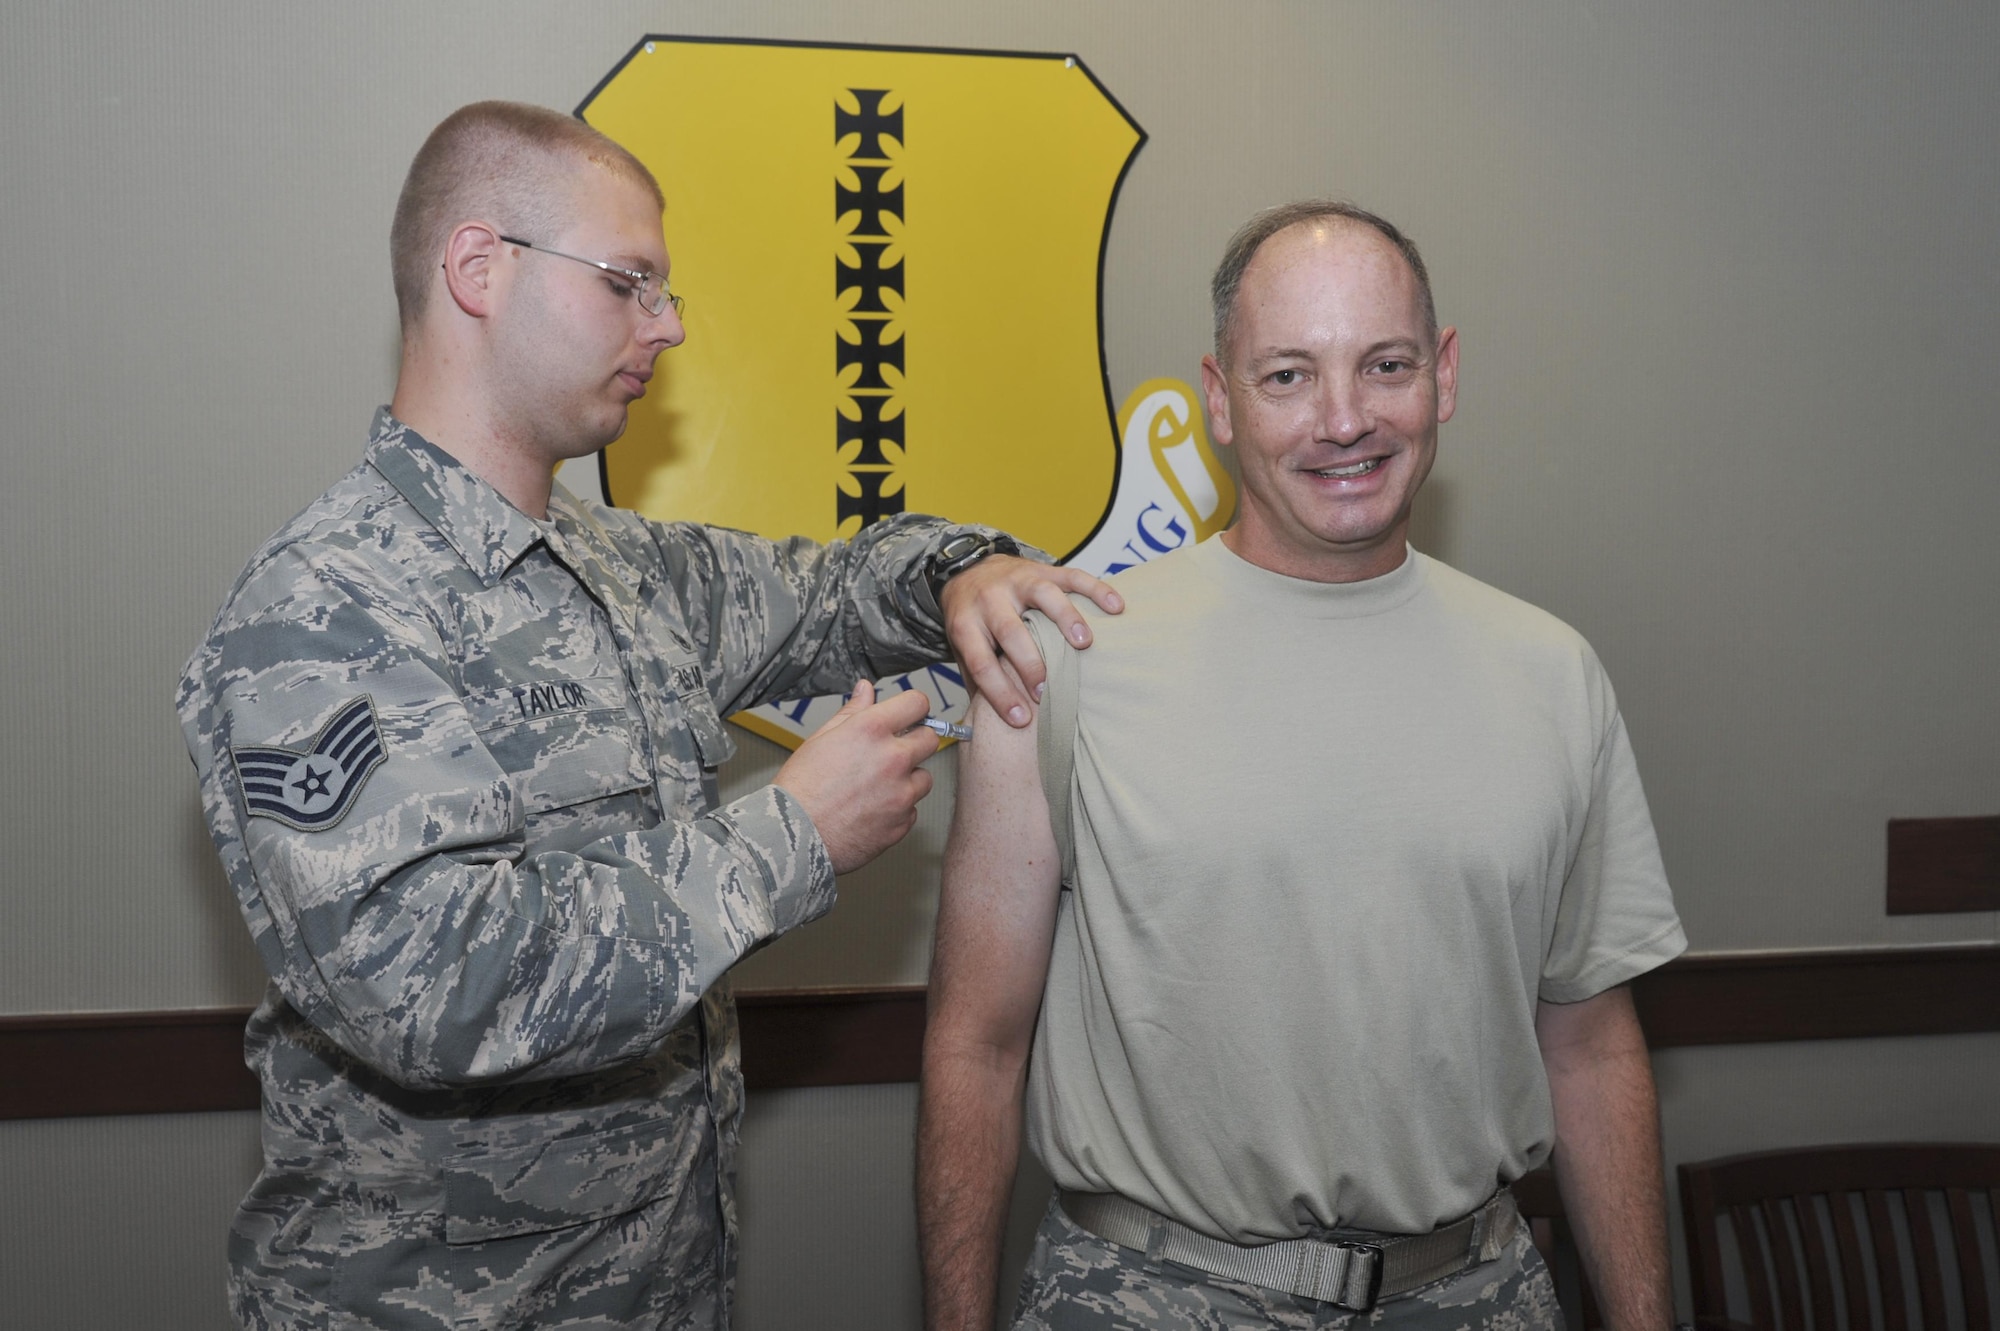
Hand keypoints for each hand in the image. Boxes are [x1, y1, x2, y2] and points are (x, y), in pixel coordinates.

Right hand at [775, 680, 941, 873]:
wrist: (793, 837)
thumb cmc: (800, 790)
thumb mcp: (821, 739)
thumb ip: (851, 712)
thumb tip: (866, 690)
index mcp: (871, 731)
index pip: (917, 703)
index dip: (912, 707)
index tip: (909, 715)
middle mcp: (893, 759)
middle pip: (930, 739)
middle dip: (914, 742)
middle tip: (892, 753)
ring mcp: (901, 793)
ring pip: (924, 778)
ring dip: (907, 779)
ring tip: (876, 787)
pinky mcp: (902, 823)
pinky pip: (912, 810)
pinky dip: (898, 809)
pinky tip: (872, 809)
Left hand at [939, 556, 1122, 727]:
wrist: (969, 570)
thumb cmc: (972, 620)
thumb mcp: (962, 649)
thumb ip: (976, 681)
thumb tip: (987, 728)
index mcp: (966, 624)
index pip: (981, 662)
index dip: (1000, 693)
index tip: (1021, 720)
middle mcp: (990, 599)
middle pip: (1010, 631)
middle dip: (1030, 663)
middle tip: (1048, 691)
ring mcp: (1018, 580)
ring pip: (1042, 595)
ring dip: (1065, 619)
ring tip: (1084, 644)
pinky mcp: (1043, 569)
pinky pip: (1072, 576)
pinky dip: (1096, 589)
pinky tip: (1115, 607)